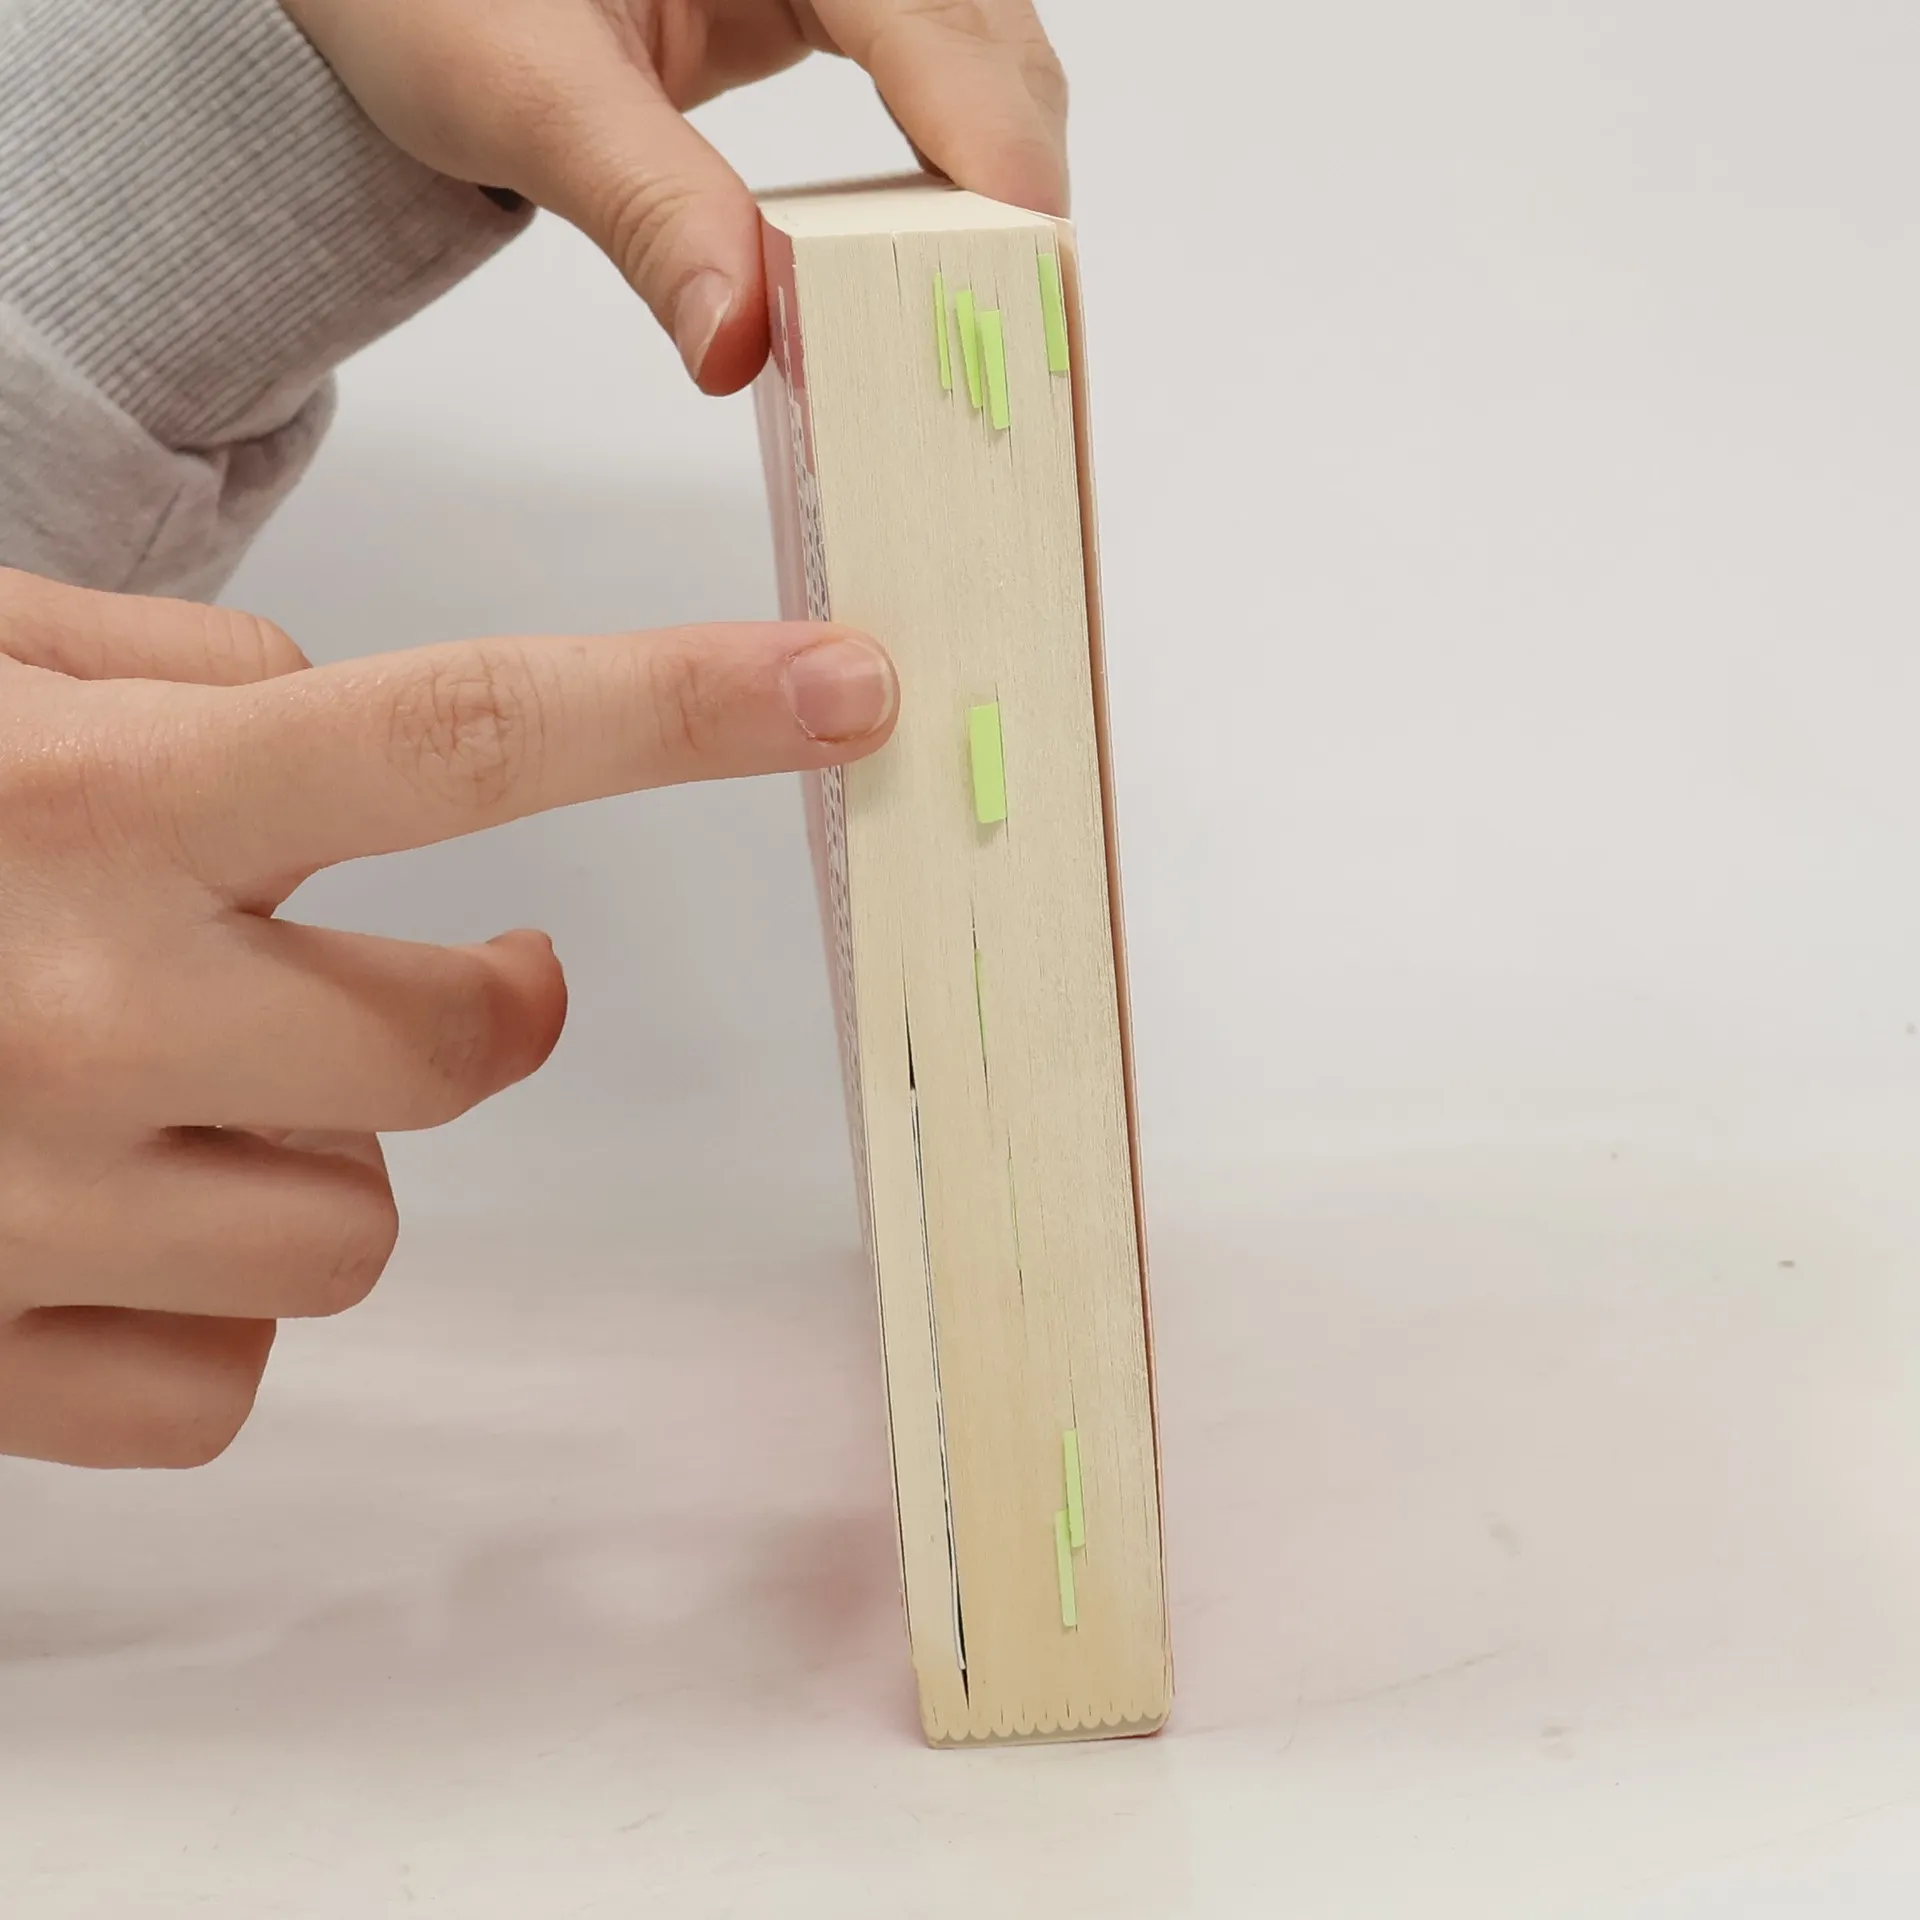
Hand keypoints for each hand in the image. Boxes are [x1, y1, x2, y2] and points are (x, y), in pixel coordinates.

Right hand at [0, 567, 895, 1467]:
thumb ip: (157, 669)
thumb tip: (319, 709)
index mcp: (95, 799)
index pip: (470, 731)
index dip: (689, 705)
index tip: (851, 684)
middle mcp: (82, 1006)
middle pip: (463, 1048)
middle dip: (479, 1010)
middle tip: (435, 973)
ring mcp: (29, 1207)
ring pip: (356, 1228)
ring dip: (315, 1153)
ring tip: (176, 1085)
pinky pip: (227, 1378)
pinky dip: (202, 1311)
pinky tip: (101, 1220)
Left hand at [278, 0, 1068, 390]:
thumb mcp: (517, 90)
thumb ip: (646, 208)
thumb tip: (744, 345)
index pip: (931, 8)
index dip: (991, 136)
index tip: (1027, 260)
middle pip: (983, 28)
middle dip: (1010, 168)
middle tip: (1014, 319)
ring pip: (974, 49)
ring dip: (989, 175)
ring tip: (985, 298)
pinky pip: (924, 71)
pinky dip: (944, 165)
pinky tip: (931, 246)